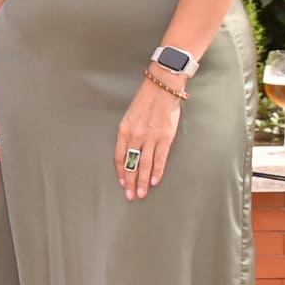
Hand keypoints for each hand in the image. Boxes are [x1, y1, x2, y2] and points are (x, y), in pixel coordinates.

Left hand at [115, 74, 185, 200]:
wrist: (162, 88)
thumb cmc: (145, 102)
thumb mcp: (130, 117)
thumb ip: (128, 135)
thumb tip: (130, 152)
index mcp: (123, 131)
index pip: (119, 157)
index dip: (120, 172)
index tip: (122, 183)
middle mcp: (135, 136)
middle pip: (131, 164)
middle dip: (130, 181)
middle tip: (130, 196)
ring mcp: (150, 137)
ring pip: (145, 164)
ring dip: (143, 181)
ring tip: (141, 193)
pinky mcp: (165, 137)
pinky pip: (160, 158)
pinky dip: (157, 171)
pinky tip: (154, 181)